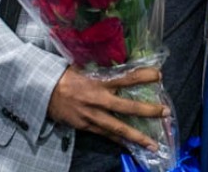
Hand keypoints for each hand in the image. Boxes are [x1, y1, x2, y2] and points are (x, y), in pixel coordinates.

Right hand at [48, 66, 169, 150]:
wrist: (41, 91)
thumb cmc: (64, 75)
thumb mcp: (84, 66)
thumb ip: (102, 68)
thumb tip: (120, 61)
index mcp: (98, 82)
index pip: (126, 78)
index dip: (143, 77)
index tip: (159, 75)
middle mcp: (97, 100)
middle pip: (127, 108)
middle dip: (148, 111)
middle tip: (165, 112)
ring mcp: (92, 116)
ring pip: (118, 128)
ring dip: (137, 136)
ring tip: (153, 143)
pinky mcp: (86, 126)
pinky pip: (106, 135)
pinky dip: (119, 141)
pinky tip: (131, 146)